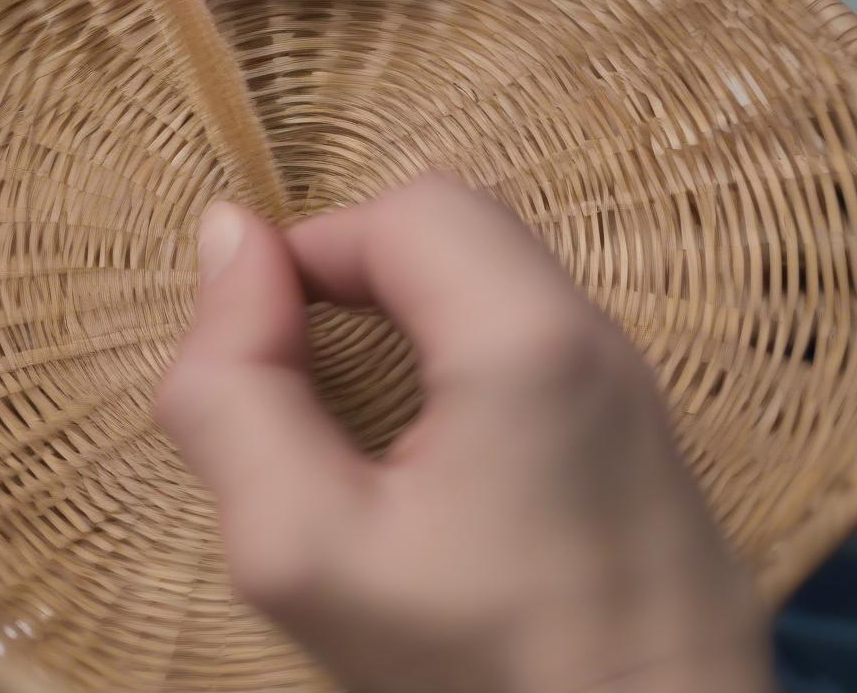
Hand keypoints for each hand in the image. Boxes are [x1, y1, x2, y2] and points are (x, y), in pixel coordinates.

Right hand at [155, 175, 773, 692]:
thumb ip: (233, 391)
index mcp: (525, 338)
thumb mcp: (304, 550)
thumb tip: (227, 240)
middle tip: (312, 372)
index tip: (264, 342)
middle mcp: (592, 330)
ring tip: (362, 399)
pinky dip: (455, 334)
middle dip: (358, 268)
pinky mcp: (631, 411)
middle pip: (451, 221)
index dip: (311, 253)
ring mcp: (624, 369)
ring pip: (489, 264)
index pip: (401, 212)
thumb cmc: (478, 673)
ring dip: (404, 299)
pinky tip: (433, 427)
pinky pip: (525, 317)